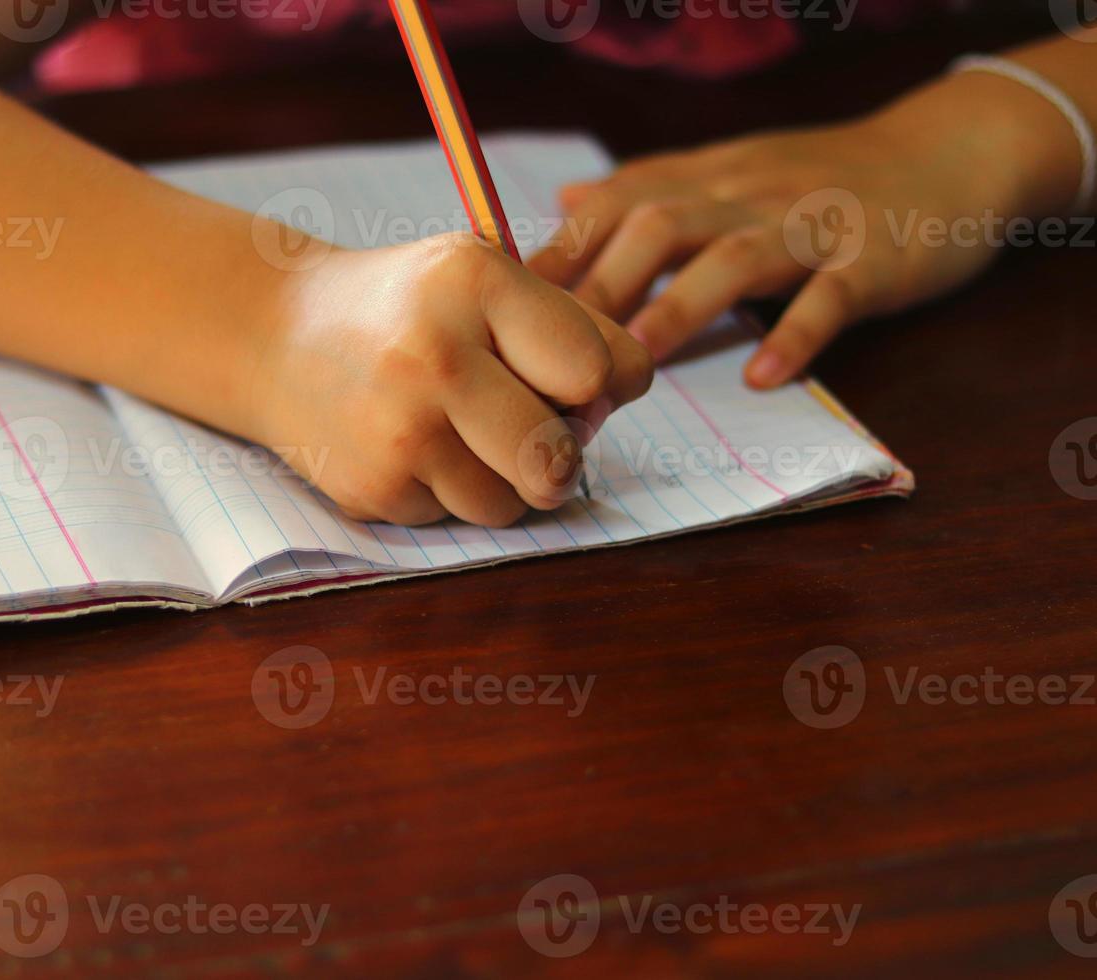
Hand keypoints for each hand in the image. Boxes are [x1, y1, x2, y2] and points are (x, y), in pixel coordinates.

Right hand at [257, 233, 652, 525]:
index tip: (560, 374)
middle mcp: (433, 356)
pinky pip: (453, 519)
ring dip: (501, 479)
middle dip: (557, 453)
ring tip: (456, 428)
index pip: (595, 370)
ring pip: (511, 503)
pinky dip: (445, 492)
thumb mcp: (485, 278)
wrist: (276, 335)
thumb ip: (572, 330)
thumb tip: (617, 405)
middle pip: (557, 456)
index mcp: (474, 283)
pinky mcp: (370, 488)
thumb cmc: (409, 308)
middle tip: (527, 427)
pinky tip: (408, 446)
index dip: (594, 383)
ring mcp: (397, 430)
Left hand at [528, 107, 1025, 387]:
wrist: (948, 155)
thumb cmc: (821, 179)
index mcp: (710, 179)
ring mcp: (812, 226)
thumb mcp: (730, 171)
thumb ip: (651, 190)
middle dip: (604, 285)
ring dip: (680, 309)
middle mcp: (749, 195)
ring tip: (636, 362)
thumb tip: (563, 204)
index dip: (561, 250)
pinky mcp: (874, 260)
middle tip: (555, 351)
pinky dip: (795, 335)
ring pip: (736, 258)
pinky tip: (761, 375)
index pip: (619, 203)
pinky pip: (831, 297)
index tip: (505, 301)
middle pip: (662, 226)